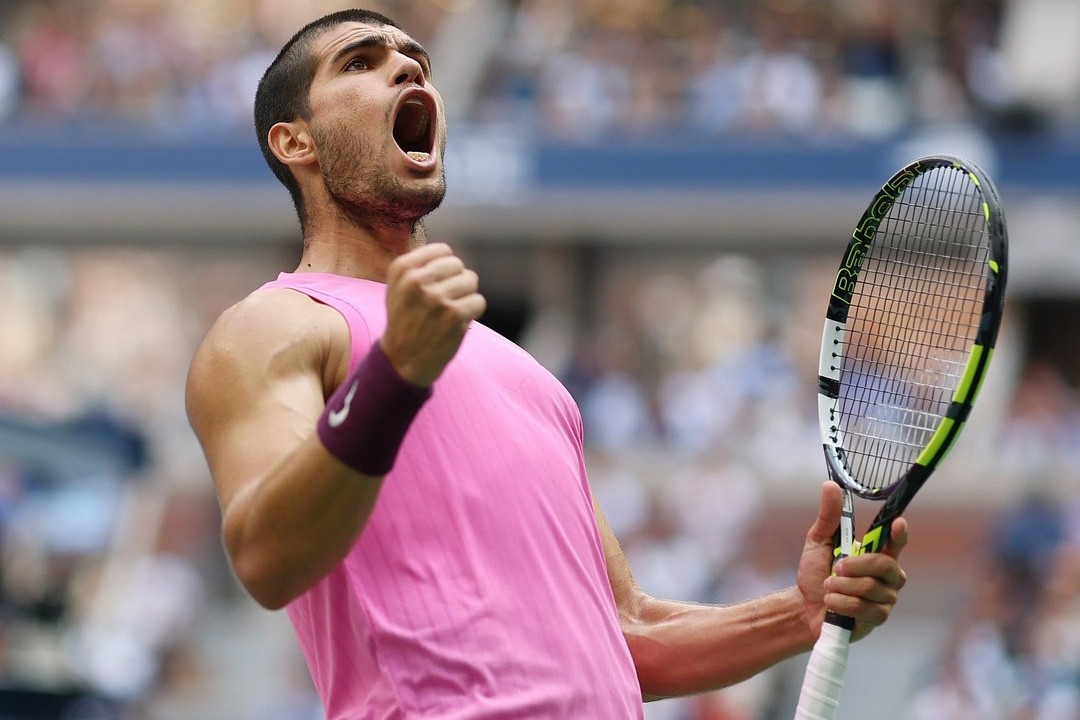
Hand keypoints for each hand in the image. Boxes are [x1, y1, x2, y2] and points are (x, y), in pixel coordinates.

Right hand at [381, 243, 486, 386]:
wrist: (401, 361)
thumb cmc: (405, 321)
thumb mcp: (398, 287)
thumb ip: (420, 265)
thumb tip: (451, 253)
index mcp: (402, 269)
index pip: (443, 251)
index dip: (446, 268)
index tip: (438, 285)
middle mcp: (417, 281)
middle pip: (458, 265)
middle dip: (457, 281)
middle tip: (445, 301)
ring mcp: (436, 298)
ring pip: (471, 281)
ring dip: (465, 297)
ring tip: (450, 312)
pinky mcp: (454, 316)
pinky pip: (479, 301)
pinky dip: (473, 312)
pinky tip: (458, 322)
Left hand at [797, 482, 908, 642]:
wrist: (804, 606)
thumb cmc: (816, 572)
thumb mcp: (818, 541)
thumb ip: (828, 517)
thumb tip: (830, 485)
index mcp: (877, 555)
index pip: (895, 542)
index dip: (899, 533)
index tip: (898, 522)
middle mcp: (888, 576)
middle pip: (884, 565)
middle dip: (855, 565)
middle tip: (835, 568)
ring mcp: (885, 598)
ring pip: (870, 588)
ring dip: (841, 586)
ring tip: (828, 587)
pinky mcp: (877, 619)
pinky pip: (864, 608)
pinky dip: (842, 603)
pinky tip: (831, 603)